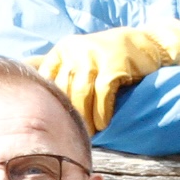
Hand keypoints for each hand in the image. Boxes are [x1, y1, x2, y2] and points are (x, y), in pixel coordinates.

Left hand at [33, 23, 179, 132]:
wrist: (149, 44)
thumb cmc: (110, 56)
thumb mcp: (80, 56)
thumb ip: (59, 71)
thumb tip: (30, 89)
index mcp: (62, 50)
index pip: (45, 79)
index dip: (45, 102)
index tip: (44, 123)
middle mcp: (74, 50)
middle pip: (62, 89)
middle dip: (65, 114)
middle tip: (66, 136)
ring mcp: (93, 55)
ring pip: (80, 94)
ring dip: (83, 118)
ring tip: (87, 135)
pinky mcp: (114, 63)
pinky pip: (103, 94)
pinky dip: (101, 112)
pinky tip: (103, 125)